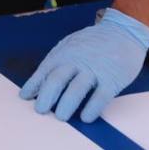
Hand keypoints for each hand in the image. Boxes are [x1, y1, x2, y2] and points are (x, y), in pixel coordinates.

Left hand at [20, 7, 148, 121]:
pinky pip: (101, 96)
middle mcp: (77, 61)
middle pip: (57, 80)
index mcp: (64, 53)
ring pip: (76, 89)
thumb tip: (38, 86)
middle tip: (40, 110)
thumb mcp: (70, 46)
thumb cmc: (93, 43)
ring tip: (60, 117)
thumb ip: (56, 63)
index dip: (33, 85)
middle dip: (46, 96)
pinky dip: (92, 108)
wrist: (123, 31)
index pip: (45, 70)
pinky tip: (86, 118)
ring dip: (66, 104)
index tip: (25, 97)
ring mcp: (95, 70)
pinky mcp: (112, 79)